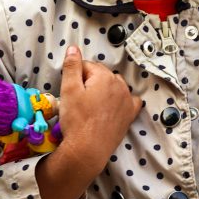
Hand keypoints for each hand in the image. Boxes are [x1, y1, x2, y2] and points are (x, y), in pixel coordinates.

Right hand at [56, 44, 141, 172]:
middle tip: (78, 100)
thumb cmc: (76, 120)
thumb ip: (72, 66)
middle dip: (89, 82)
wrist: (88, 150)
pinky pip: (129, 100)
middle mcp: (120, 85)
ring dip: (103, 90)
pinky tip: (113, 106)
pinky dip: (122, 100)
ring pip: (114, 86)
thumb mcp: (68, 90)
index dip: (74, 76)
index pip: (86, 66)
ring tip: (91, 105)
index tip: (69, 90)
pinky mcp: (130, 115)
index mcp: (105, 76)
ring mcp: (127, 100)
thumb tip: (73, 48)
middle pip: (100, 75)